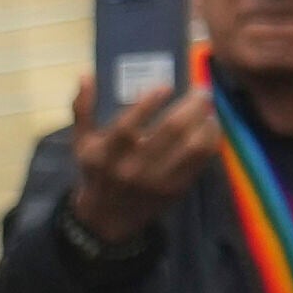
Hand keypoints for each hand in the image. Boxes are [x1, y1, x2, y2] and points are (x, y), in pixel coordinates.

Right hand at [69, 74, 213, 243]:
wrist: (108, 217)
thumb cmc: (97, 172)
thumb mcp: (82, 144)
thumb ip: (82, 110)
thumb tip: (86, 76)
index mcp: (104, 156)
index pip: (127, 127)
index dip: (147, 104)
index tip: (165, 86)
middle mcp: (130, 169)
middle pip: (168, 131)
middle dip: (190, 106)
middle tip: (200, 90)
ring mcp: (157, 180)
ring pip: (192, 145)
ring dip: (205, 122)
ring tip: (208, 108)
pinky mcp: (177, 188)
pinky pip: (202, 159)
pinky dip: (211, 139)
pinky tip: (210, 127)